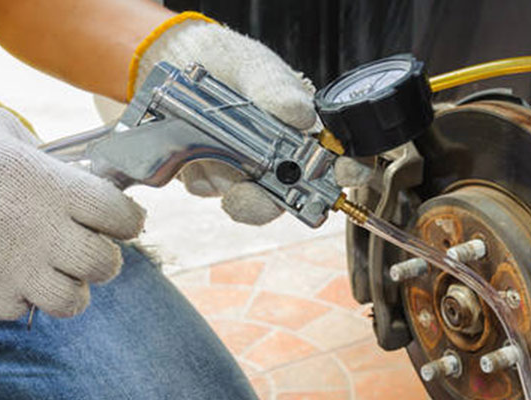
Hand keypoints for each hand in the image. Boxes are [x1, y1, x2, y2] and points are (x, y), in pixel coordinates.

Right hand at [0, 107, 144, 319]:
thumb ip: (40, 153)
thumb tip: (65, 169)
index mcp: (51, 186)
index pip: (123, 217)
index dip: (127, 220)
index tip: (117, 220)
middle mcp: (42, 231)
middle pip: (107, 264)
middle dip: (102, 257)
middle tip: (82, 246)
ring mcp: (14, 268)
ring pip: (75, 300)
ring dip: (69, 287)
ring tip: (51, 269)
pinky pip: (24, 310)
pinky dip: (21, 298)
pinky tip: (5, 274)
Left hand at [134, 17, 329, 224]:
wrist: (177, 63)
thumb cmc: (232, 64)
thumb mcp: (258, 68)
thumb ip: (278, 92)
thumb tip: (302, 115)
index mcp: (310, 133)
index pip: (345, 160)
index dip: (352, 170)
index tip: (344, 172)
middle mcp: (286, 161)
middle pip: (302, 197)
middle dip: (284, 199)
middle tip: (266, 189)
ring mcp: (250, 175)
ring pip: (256, 205)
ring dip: (242, 197)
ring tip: (224, 175)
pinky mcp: (215, 180)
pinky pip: (211, 191)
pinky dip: (200, 174)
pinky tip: (191, 150)